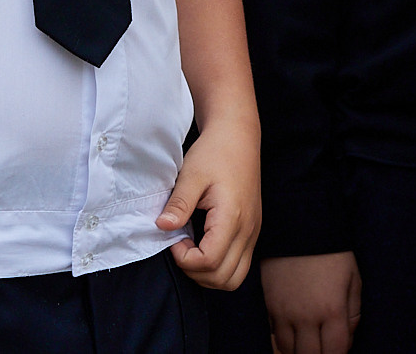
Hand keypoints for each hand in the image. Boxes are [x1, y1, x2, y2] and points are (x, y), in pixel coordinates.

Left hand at [158, 112, 259, 289]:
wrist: (238, 137)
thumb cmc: (214, 152)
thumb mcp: (191, 174)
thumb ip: (179, 203)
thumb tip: (163, 227)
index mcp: (232, 217)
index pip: (210, 261)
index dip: (185, 259)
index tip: (173, 239)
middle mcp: (247, 230)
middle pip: (224, 278)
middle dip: (196, 272)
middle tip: (179, 247)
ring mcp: (252, 233)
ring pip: (235, 278)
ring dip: (209, 274)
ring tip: (191, 250)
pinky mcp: (252, 231)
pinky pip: (239, 264)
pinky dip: (219, 265)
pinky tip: (202, 243)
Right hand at [262, 251, 358, 353]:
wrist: (298, 223)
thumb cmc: (331, 251)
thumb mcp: (353, 279)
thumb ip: (353, 312)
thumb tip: (347, 337)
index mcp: (332, 310)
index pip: (335, 352)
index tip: (339, 350)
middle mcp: (306, 316)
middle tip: (323, 346)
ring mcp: (283, 311)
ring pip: (287, 349)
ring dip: (299, 350)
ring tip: (308, 342)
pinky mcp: (268, 303)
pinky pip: (273, 333)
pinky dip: (283, 337)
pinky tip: (293, 329)